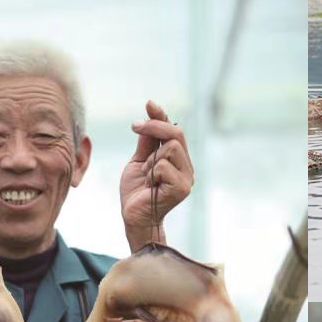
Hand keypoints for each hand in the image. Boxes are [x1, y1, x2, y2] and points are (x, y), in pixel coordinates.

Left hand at [120, 101, 193, 251]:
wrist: (134, 217)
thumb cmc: (137, 192)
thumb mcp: (139, 160)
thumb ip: (147, 140)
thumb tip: (152, 111)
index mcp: (179, 161)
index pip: (175, 131)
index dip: (162, 116)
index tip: (149, 104)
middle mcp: (187, 169)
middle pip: (176, 134)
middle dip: (154, 127)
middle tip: (134, 127)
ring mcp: (187, 179)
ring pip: (169, 149)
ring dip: (150, 159)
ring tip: (146, 176)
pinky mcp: (182, 189)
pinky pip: (163, 166)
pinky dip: (150, 172)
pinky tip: (149, 185)